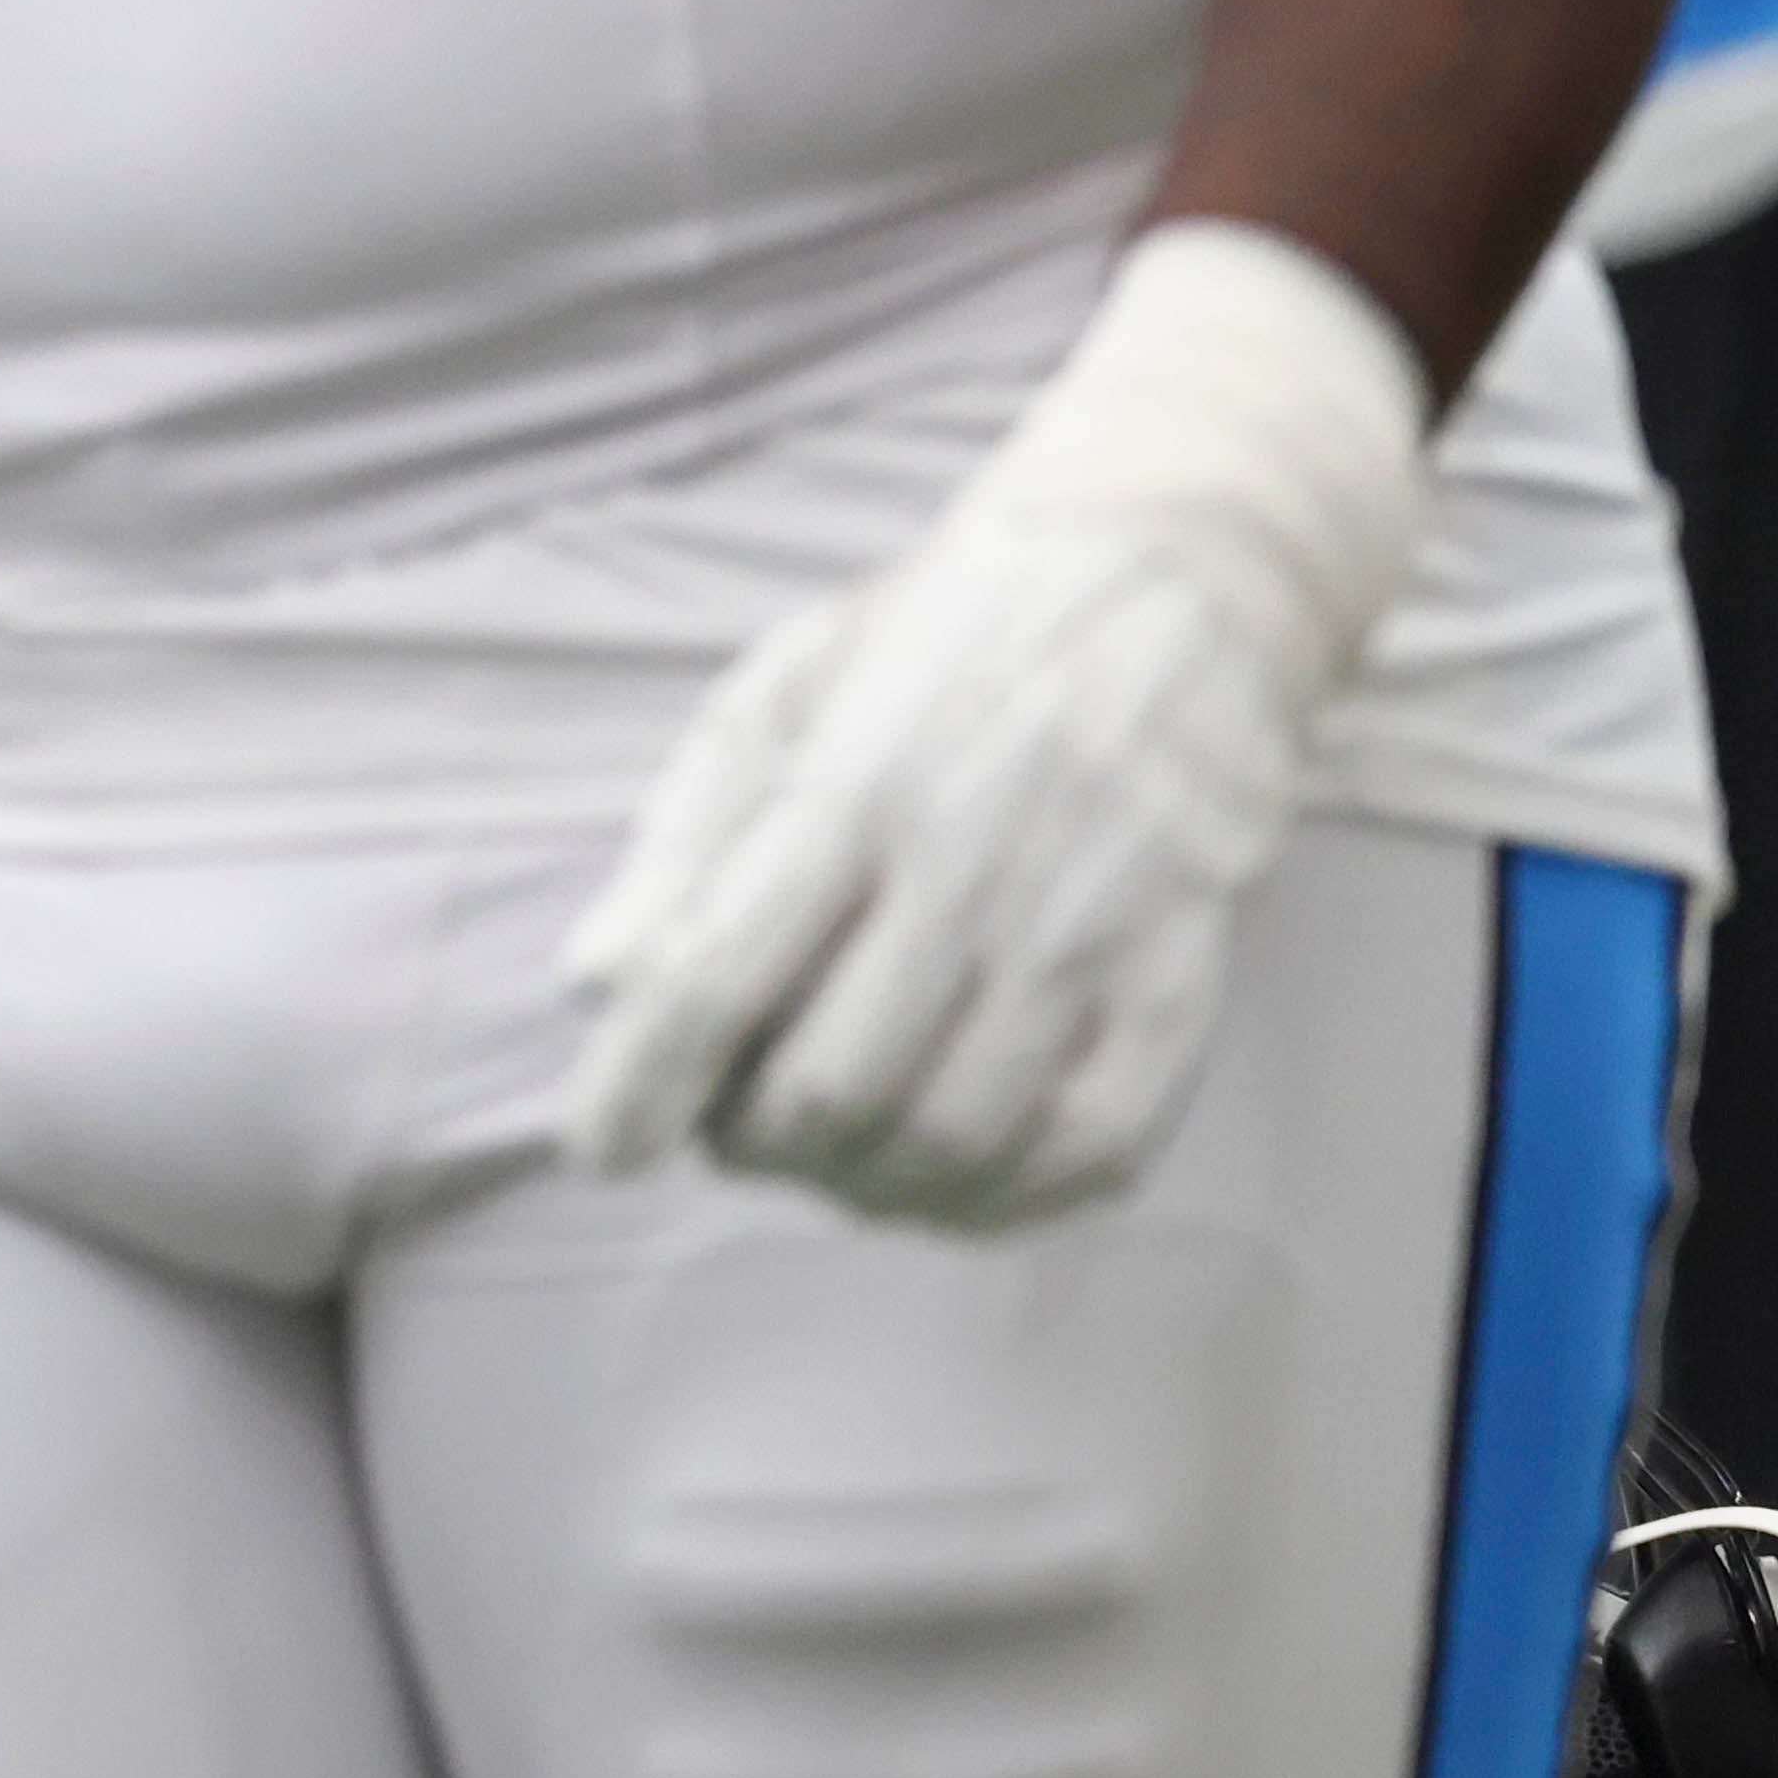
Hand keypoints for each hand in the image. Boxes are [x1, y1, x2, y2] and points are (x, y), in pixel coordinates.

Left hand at [558, 229, 1424, 1227]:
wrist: (1163, 581)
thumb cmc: (938, 644)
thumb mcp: (781, 692)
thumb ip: (683, 841)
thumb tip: (595, 985)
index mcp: (853, 786)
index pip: (716, 980)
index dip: (637, 1088)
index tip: (597, 1150)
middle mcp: (973, 868)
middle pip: (830, 1085)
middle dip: (750, 1141)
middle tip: (727, 1130)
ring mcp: (1088, 931)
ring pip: (953, 1135)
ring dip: (862, 1183)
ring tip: (821, 1159)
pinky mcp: (1182, 977)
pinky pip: (1091, 1146)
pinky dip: (1003, 1196)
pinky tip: (945, 1180)